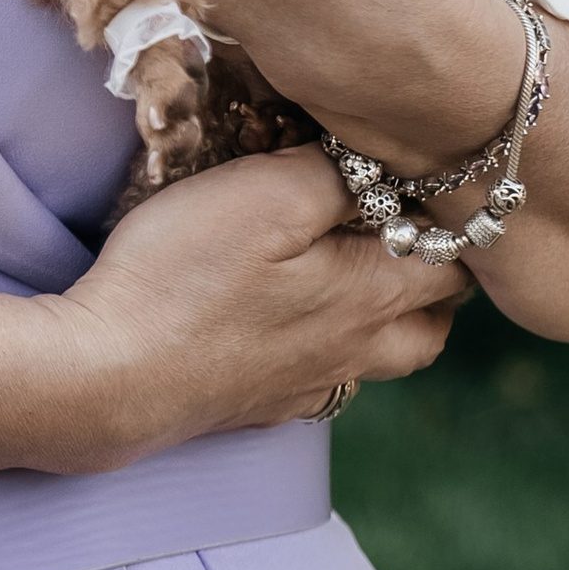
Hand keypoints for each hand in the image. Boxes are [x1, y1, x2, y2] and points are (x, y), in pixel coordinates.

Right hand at [25, 143, 468, 468]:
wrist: (111, 377)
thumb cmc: (186, 276)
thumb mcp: (264, 195)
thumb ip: (337, 175)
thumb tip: (382, 165)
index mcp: (371, 294)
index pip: (458, 261)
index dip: (454, 217)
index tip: (426, 179)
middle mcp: (356, 349)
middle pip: (436, 319)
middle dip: (438, 272)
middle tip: (405, 224)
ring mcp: (309, 384)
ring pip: (388, 358)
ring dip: (394, 317)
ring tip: (362, 273)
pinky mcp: (263, 404)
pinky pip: (330, 380)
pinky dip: (337, 350)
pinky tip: (299, 325)